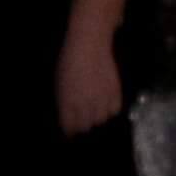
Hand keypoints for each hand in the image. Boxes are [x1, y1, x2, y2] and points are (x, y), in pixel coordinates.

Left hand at [55, 18, 124, 134]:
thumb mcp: (60, 84)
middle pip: (85, 127)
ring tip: (94, 109)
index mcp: (68, 102)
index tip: (69, 129)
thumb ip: (63, 103)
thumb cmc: (69, 62)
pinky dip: (110, 109)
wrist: (89, 45)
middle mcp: (85, 104)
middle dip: (82, 124)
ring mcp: (101, 99)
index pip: (69, 127)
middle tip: (81, 118)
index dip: (69, 130)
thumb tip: (67, 119)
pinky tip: (105, 103)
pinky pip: (114, 110)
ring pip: (101, 120)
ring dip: (96, 117)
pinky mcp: (115, 92)